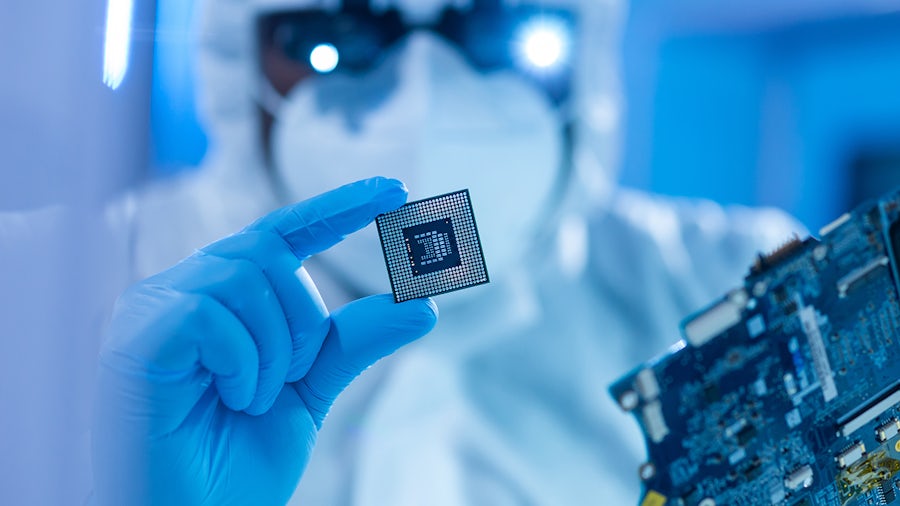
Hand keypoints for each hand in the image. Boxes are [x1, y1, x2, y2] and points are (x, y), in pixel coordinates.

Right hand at [92, 177, 437, 504]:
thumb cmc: (234, 460)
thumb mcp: (308, 391)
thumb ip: (353, 342)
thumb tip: (424, 303)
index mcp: (223, 297)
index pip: (285, 231)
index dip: (340, 206)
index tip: (397, 188)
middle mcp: (184, 289)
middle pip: (270, 253)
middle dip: (302, 323)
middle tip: (283, 383)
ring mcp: (153, 308)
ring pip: (245, 277)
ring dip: (273, 350)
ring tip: (250, 399)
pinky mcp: (136, 335)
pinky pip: (211, 315)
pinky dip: (243, 363)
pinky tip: (230, 400)